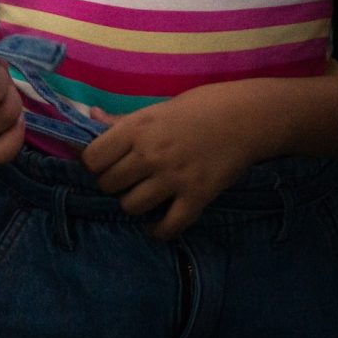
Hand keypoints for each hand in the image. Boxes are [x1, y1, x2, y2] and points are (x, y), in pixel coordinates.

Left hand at [82, 81, 275, 239]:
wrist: (245, 118)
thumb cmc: (199, 107)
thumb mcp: (156, 108)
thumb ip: (122, 121)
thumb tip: (91, 117)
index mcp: (136, 129)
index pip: (92, 159)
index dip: (94, 165)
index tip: (103, 165)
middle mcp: (149, 154)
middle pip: (109, 184)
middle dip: (112, 185)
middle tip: (125, 181)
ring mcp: (173, 178)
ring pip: (131, 206)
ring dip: (133, 204)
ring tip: (142, 197)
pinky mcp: (197, 196)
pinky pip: (168, 226)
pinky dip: (159, 231)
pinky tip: (156, 225)